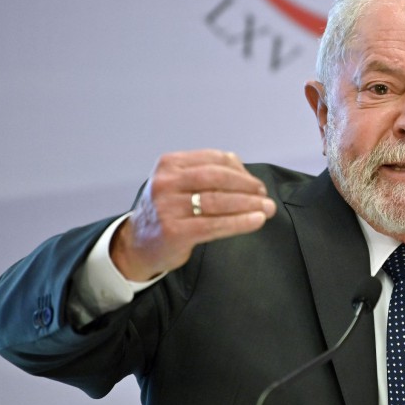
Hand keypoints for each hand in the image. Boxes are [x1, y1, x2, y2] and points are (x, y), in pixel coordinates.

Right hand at [110, 149, 276, 280]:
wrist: (138, 245)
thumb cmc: (168, 211)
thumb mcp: (180, 184)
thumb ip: (208, 173)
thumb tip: (243, 170)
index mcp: (169, 164)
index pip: (214, 159)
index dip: (241, 171)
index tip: (257, 184)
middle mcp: (166, 182)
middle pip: (217, 178)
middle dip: (247, 187)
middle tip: (265, 196)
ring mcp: (168, 207)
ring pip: (218, 202)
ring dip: (249, 204)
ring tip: (267, 209)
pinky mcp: (174, 231)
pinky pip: (215, 225)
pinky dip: (240, 222)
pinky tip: (256, 221)